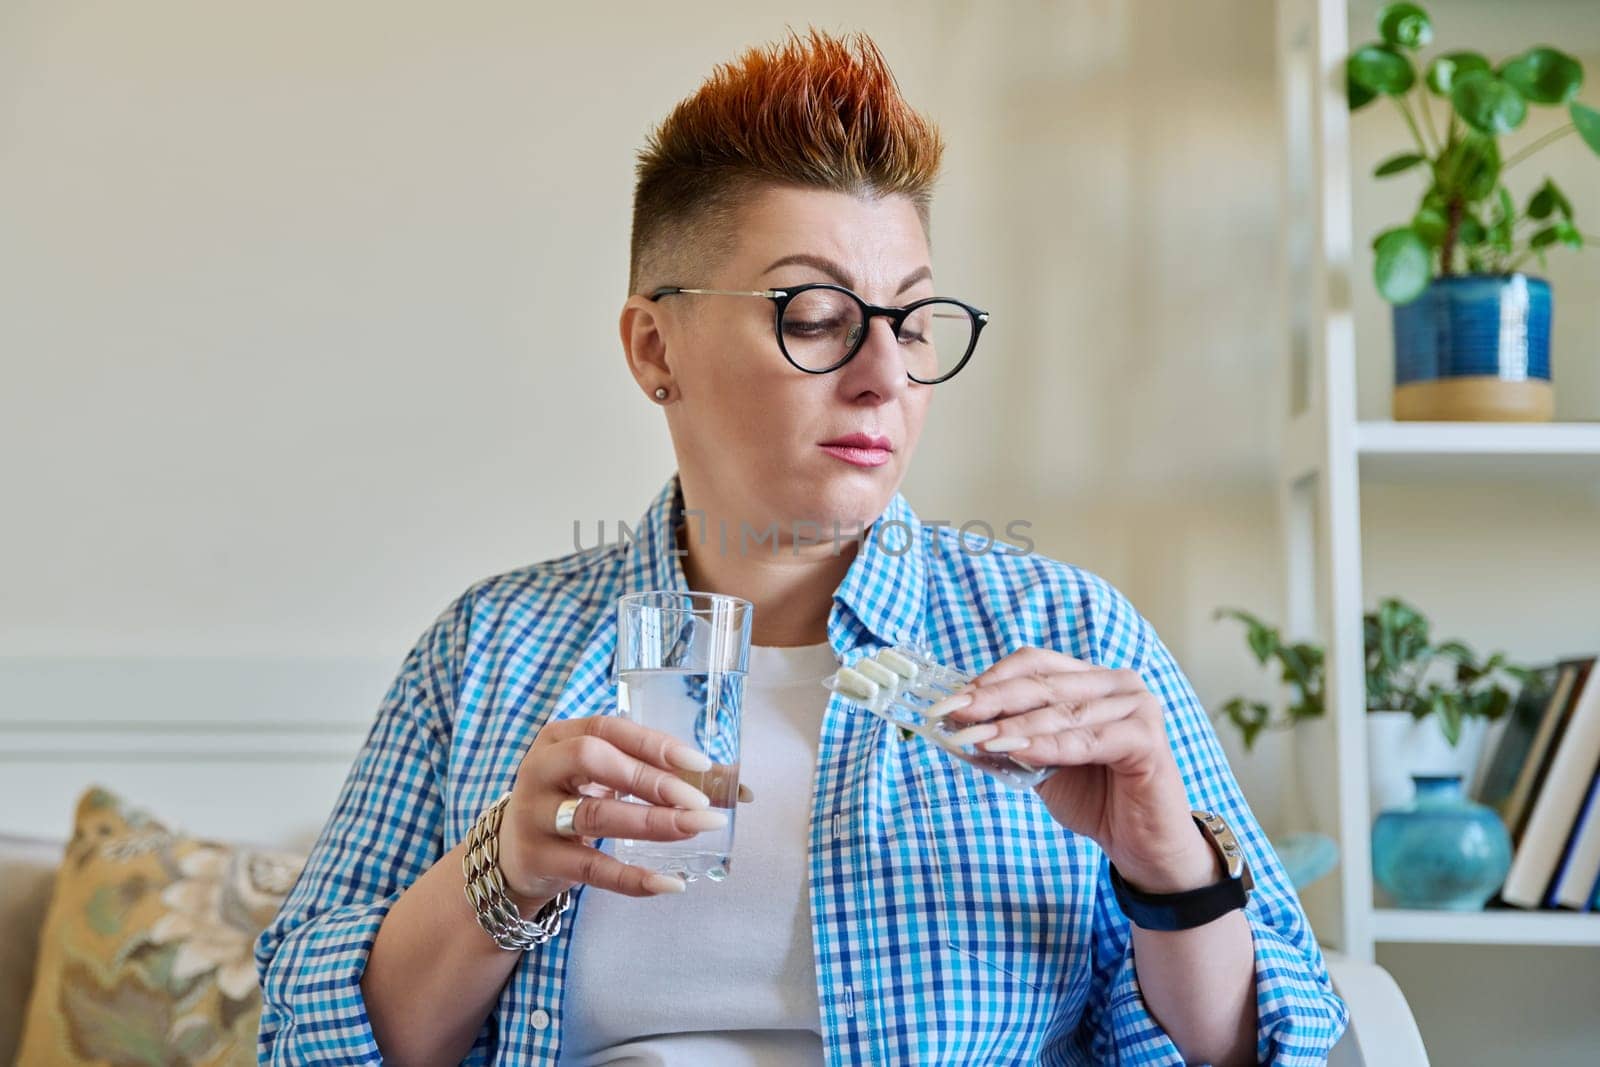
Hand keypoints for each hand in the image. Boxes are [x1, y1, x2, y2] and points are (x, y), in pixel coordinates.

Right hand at [496, 716, 753, 902]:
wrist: (510, 856)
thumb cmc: (571, 803)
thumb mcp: (602, 778)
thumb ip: (657, 774)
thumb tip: (737, 786)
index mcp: (559, 737)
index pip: (608, 728)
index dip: (654, 743)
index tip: (699, 762)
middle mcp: (541, 769)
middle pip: (593, 761)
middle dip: (650, 779)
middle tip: (698, 801)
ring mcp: (535, 815)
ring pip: (594, 815)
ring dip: (651, 823)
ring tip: (695, 829)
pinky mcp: (539, 860)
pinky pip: (591, 869)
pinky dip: (633, 878)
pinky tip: (670, 883)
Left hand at [939, 647, 1218, 893]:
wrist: (1141, 845)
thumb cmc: (1093, 798)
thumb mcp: (1039, 764)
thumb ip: (1009, 740)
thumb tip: (957, 724)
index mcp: (1090, 680)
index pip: (1034, 664)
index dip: (990, 679)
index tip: (950, 700)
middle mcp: (1117, 683)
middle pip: (1044, 683)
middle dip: (992, 699)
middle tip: (954, 714)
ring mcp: (1137, 707)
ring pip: (1063, 712)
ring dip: (1014, 725)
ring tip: (976, 738)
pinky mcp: (1147, 739)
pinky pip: (1089, 740)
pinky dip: (1050, 746)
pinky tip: (1018, 752)